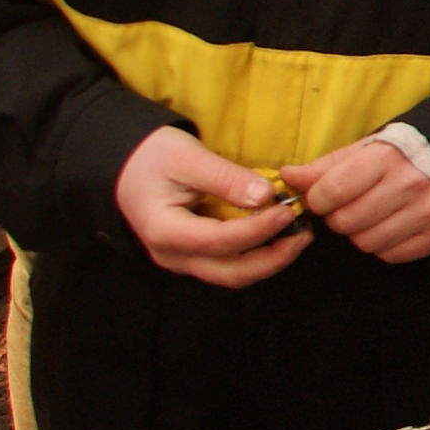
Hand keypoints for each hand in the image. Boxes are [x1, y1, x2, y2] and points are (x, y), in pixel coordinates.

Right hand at [116, 128, 310, 287]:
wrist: (126, 163)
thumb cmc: (150, 156)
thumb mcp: (186, 156)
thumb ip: (225, 178)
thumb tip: (265, 196)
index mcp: (164, 231)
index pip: (220, 241)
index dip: (258, 230)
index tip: (287, 211)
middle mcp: (173, 255)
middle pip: (230, 273)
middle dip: (273, 258)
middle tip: (303, 235)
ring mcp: (183, 259)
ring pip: (233, 273)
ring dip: (269, 259)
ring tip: (298, 235)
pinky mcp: (195, 254)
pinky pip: (230, 262)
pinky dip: (258, 252)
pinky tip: (278, 233)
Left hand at [283, 137, 429, 263]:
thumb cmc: (391, 158)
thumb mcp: (356, 154)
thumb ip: (320, 169)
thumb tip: (287, 178)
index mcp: (386, 157)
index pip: (332, 191)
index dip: (318, 200)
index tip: (323, 197)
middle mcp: (412, 182)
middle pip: (346, 222)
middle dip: (339, 218)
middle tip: (350, 207)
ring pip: (367, 243)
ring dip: (361, 234)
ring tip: (371, 217)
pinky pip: (392, 256)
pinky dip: (385, 246)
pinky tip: (392, 226)